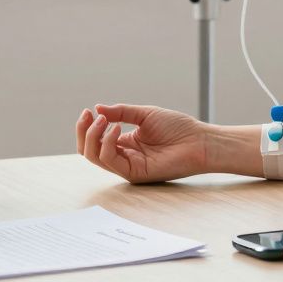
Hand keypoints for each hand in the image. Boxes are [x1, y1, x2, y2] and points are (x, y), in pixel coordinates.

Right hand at [76, 104, 208, 183]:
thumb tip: (97, 108)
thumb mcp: (145, 114)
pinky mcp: (134, 173)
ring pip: (95, 157)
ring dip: (93, 136)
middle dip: (84, 132)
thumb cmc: (177, 128)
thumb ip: (121, 112)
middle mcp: (123, 156)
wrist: (199, 141)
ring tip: (103, 120)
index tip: (88, 110)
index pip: (95, 140)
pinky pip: (110, 161)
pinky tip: (116, 129)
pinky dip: (107, 143)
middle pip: (88, 150)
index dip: (86, 126)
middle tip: (89, 114)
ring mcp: (128, 166)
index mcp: (124, 143)